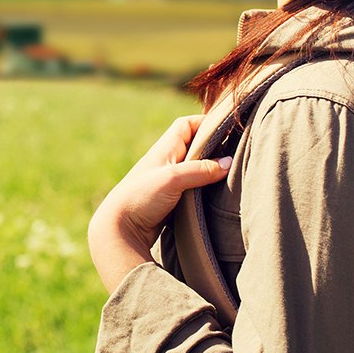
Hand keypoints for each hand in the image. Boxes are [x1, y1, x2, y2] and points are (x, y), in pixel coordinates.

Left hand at [87, 115, 232, 292]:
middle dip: (213, 147)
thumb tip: (228, 162)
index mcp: (164, 148)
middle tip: (235, 153)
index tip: (228, 129)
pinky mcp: (170, 199)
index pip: (187, 125)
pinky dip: (204, 187)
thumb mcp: (173, 179)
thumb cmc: (141, 198)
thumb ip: (201, 169)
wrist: (119, 229)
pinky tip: (216, 193)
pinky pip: (192, 186)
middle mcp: (166, 161)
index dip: (206, 123)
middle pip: (194, 145)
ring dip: (210, 169)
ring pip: (195, 167)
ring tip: (230, 173)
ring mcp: (168, 180)